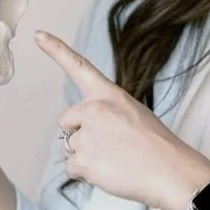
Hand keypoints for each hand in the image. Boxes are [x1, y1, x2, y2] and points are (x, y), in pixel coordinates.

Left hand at [34, 30, 209, 209]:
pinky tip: (109, 172)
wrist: (171, 171)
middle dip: (80, 134)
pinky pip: (71, 168)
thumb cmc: (157, 146)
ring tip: (116, 160)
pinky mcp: (83, 160)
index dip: (56, 49)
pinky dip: (85, 174)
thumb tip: (83, 132)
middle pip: (66, 122)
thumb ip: (106, 114)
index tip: (38, 35)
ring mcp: (86, 135)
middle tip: (110, 146)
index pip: (79, 67)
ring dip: (86, 157)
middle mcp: (94, 110)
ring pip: (70, 148)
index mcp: (109, 94)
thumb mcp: (133, 114)